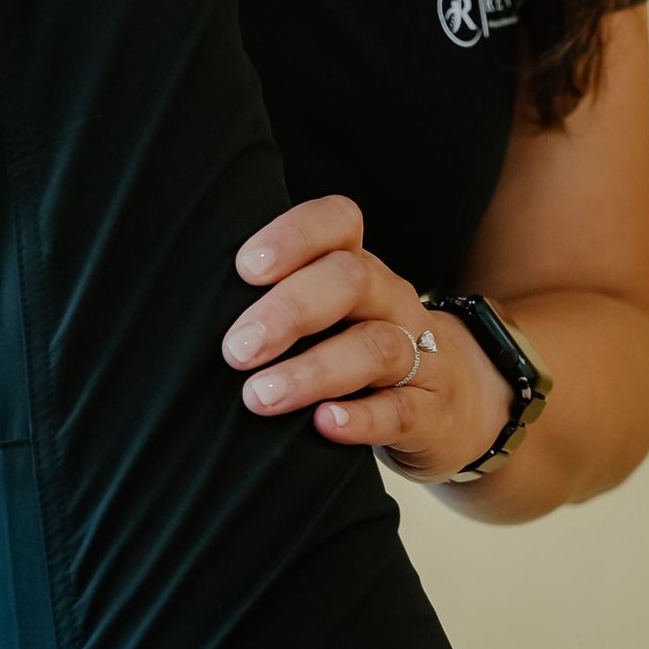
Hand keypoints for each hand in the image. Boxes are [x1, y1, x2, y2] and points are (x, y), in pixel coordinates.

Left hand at [221, 195, 514, 485]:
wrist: (461, 407)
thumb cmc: (360, 355)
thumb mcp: (333, 317)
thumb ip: (278, 304)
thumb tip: (187, 311)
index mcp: (359, 268)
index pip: (338, 223)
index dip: (293, 237)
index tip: (243, 268)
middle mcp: (391, 300)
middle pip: (351, 280)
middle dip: (289, 310)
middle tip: (235, 349)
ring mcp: (420, 355)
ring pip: (375, 346)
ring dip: (313, 370)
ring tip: (261, 396)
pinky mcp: (431, 413)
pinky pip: (400, 410)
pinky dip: (361, 418)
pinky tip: (323, 425)